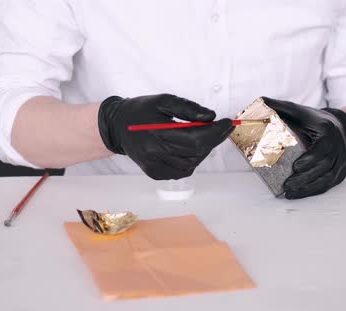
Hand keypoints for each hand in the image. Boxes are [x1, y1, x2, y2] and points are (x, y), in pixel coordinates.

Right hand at [98, 94, 233, 179]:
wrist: (117, 126)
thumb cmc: (141, 110)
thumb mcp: (164, 101)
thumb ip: (188, 108)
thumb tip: (211, 117)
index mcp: (157, 133)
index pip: (196, 138)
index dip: (216, 132)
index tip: (228, 123)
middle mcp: (155, 154)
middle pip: (196, 152)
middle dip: (213, 140)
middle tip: (220, 127)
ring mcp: (154, 167)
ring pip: (191, 164)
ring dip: (203, 151)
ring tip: (203, 136)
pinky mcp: (154, 174)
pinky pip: (182, 171)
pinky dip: (191, 160)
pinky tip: (189, 148)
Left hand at [262, 97, 345, 198]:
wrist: (336, 126)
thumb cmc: (311, 120)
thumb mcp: (296, 110)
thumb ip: (278, 106)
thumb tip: (258, 102)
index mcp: (327, 130)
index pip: (324, 146)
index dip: (312, 158)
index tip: (296, 166)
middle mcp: (338, 146)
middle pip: (325, 166)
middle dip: (306, 177)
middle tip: (287, 185)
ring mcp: (341, 160)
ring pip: (328, 178)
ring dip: (309, 187)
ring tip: (290, 193)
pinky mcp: (340, 172)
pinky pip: (329, 185)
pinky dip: (314, 191)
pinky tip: (298, 194)